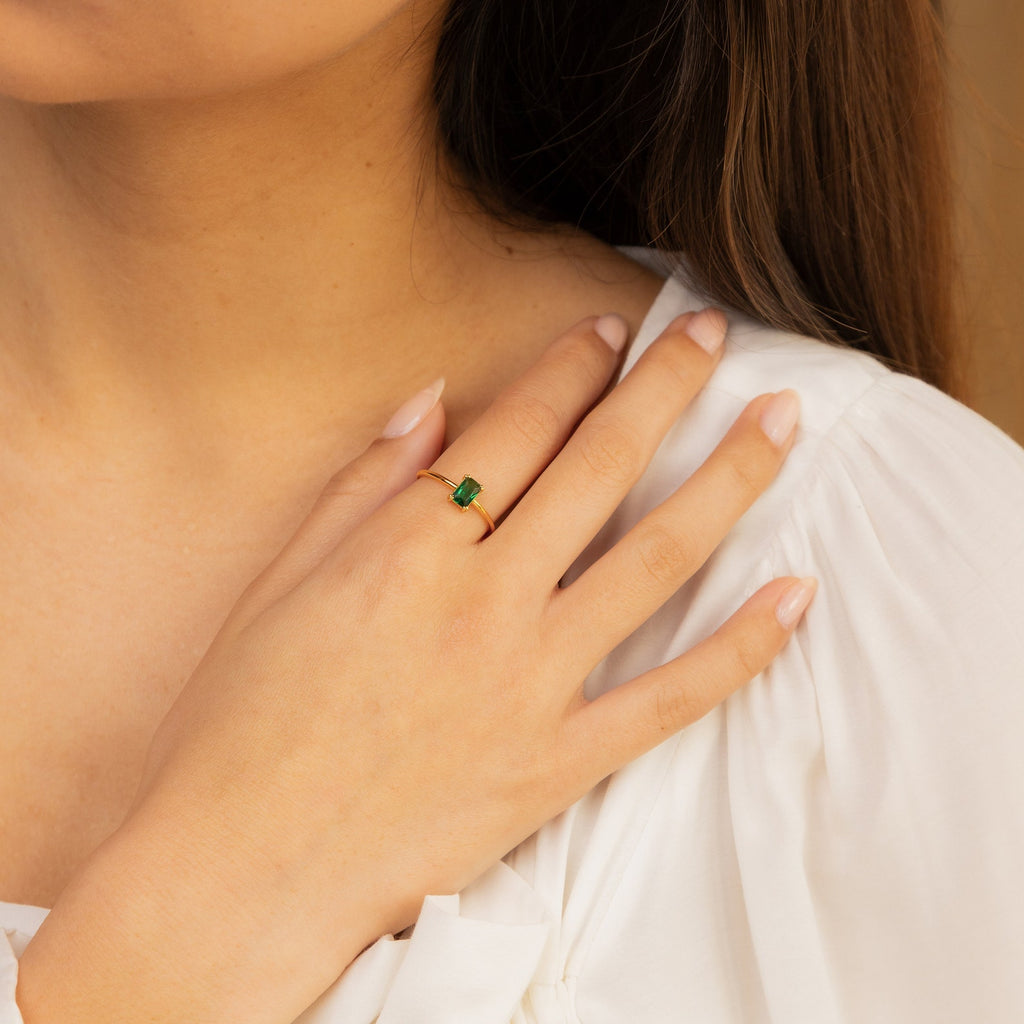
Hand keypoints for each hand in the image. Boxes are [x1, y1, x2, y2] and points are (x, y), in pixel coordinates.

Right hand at [17, 310, 812, 1023]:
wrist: (244, 871)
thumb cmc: (240, 725)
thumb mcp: (279, 582)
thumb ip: (362, 484)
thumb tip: (431, 401)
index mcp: (409, 545)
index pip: (516, 426)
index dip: (571, 366)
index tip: (610, 329)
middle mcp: (484, 598)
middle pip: (600, 466)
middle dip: (665, 385)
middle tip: (710, 333)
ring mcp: (531, 681)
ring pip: (656, 559)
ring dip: (728, 480)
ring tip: (782, 423)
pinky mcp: (558, 762)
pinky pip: (672, 696)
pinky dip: (742, 647)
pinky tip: (795, 597)